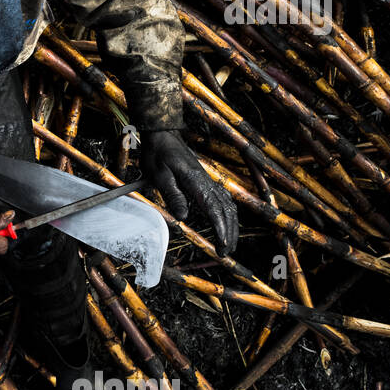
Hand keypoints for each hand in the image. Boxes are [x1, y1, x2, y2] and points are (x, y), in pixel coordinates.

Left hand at [141, 130, 238, 256]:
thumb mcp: (159, 175)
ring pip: (228, 206)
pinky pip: (223, 199)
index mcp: (197, 182)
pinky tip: (227, 222)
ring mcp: (208, 182)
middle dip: (229, 233)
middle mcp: (207, 183)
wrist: (163, 137)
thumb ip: (173, 195)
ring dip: (231, 225)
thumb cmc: (159, 155)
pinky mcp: (205, 182)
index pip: (214, 210)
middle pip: (226, 211)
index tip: (223, 245)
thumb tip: (184, 217)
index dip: (221, 229)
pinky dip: (228, 213)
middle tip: (225, 253)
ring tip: (228, 243)